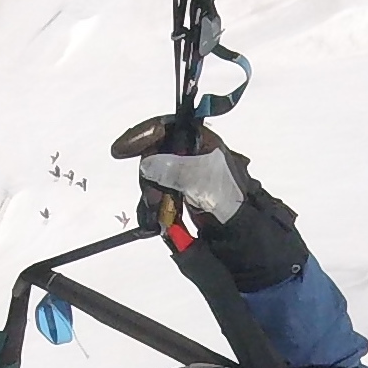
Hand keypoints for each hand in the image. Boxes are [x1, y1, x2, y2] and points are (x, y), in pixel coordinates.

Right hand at [120, 122, 307, 294]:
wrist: (246, 242)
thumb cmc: (231, 205)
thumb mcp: (203, 183)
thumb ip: (175, 170)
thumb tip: (147, 163)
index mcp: (204, 143)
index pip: (168, 126)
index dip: (144, 133)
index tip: (121, 150)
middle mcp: (194, 157)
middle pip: (155, 154)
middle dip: (148, 175)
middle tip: (152, 198)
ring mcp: (187, 179)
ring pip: (153, 177)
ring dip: (149, 196)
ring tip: (157, 216)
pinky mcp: (182, 199)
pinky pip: (157, 197)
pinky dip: (151, 209)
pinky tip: (154, 222)